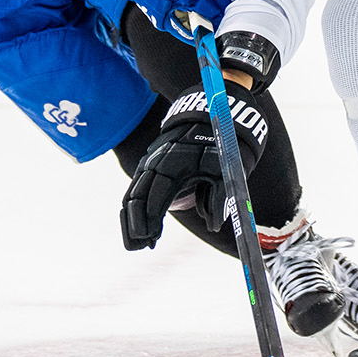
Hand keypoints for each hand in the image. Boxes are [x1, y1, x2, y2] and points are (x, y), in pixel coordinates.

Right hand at [120, 84, 269, 248]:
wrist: (212, 109)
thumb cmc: (222, 140)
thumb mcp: (227, 166)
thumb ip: (220, 196)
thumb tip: (215, 225)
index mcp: (172, 164)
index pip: (153, 197)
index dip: (149, 221)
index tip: (150, 242)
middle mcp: (156, 162)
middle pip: (136, 197)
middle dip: (134, 225)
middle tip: (139, 248)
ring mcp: (151, 161)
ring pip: (132, 193)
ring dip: (130, 218)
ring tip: (135, 243)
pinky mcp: (153, 163)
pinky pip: (137, 187)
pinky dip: (134, 206)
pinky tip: (137, 224)